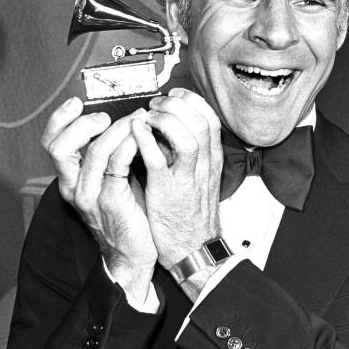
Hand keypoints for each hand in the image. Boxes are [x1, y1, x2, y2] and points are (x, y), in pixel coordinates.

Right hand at [42, 98, 155, 300]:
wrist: (134, 253)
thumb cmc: (127, 210)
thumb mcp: (110, 178)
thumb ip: (108, 152)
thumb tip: (120, 117)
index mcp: (70, 178)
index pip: (51, 143)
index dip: (59, 119)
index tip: (76, 102)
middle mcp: (73, 186)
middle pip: (59, 147)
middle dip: (82, 124)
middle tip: (106, 116)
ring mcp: (90, 196)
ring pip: (94, 152)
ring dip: (117, 130)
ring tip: (137, 120)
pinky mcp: (111, 202)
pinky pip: (117, 165)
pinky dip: (129, 145)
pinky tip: (142, 138)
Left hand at [131, 88, 222, 271]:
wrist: (194, 250)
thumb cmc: (191, 215)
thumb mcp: (199, 178)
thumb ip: (189, 154)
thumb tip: (171, 129)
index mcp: (212, 160)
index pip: (210, 118)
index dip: (190, 101)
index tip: (172, 98)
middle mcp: (205, 165)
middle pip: (201, 121)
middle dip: (176, 105)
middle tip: (156, 106)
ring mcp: (188, 178)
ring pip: (188, 136)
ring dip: (165, 120)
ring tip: (148, 118)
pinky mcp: (168, 192)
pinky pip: (159, 160)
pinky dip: (146, 141)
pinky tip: (136, 132)